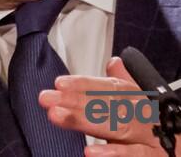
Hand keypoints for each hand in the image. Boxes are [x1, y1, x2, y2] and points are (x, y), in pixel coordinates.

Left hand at [38, 57, 179, 155]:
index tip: (58, 83)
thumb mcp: (147, 99)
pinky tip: (89, 152)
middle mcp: (141, 114)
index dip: (82, 84)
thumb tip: (114, 61)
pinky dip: (113, 154)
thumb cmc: (163, 123)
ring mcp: (148, 137)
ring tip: (56, 116)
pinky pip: (134, 156)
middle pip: (104, 105)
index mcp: (138, 98)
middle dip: (73, 101)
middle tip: (46, 99)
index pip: (107, 87)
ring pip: (113, 127)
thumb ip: (126, 81)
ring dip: (83, 121)